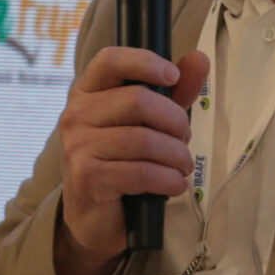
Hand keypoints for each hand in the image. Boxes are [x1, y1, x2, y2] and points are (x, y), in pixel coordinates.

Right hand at [53, 46, 210, 274]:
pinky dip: (169, 180)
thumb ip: (172, 92)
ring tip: (183, 166)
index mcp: (87, 92)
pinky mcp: (88, 177)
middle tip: (185, 138)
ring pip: (144, 140)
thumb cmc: (121, 161)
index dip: (145, 62)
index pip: (110, 60)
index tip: (172, 76)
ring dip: (176, 155)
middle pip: (138, 101)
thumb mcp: (149, 122)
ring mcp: (78, 147)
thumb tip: (198, 59)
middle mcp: (76, 115)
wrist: (93, 216)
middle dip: (174, 121)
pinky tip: (175, 185)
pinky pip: (141, 172)